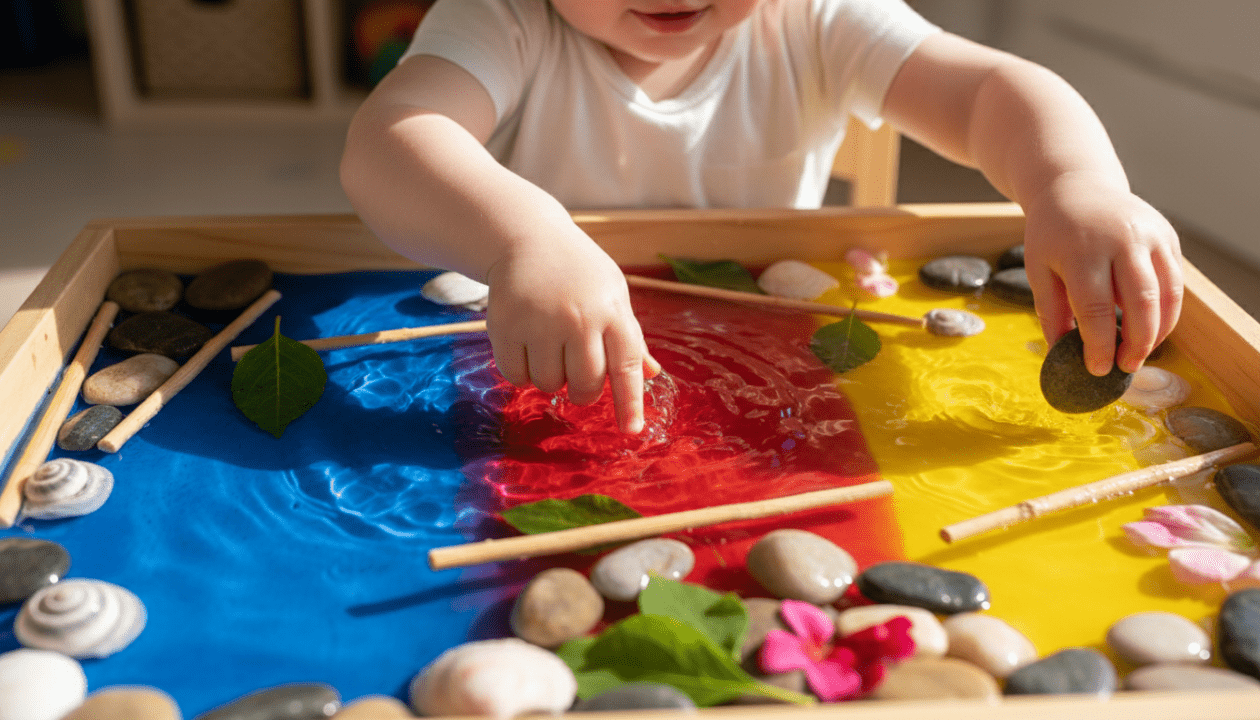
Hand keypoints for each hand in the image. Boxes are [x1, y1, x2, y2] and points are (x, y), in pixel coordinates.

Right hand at [484, 229, 658, 432]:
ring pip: (548, 384)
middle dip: (583, 391)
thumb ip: (630, 337)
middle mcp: (578, 318)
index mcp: (612, 311)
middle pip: (585, 385)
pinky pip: (516, 376)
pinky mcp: (505, 325)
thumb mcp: (613, 294)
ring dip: (549, 378)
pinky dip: (521, 372)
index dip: (630, 403)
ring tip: (548, 347)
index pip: (626, 367)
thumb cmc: (580, 272)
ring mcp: (539, 322)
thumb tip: (652, 374)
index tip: (631, 431)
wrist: (529, 238)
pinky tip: (525, 346)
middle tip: (577, 375)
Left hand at [1022, 172, 1183, 374]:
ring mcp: (1150, 236)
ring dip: (1158, 331)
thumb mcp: (1039, 269)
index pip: (1095, 307)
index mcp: (1083, 250)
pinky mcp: (1167, 237)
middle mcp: (1121, 240)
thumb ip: (1050, 311)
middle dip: (1136, 342)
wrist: (1076, 187)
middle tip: (1125, 367)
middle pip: (1141, 302)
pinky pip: (1175, 281)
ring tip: (1140, 353)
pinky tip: (1152, 329)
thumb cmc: (1052, 234)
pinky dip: (1168, 311)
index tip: (1097, 369)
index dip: (1099, 344)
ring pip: (1167, 293)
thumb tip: (1059, 355)